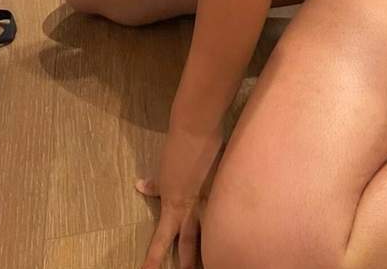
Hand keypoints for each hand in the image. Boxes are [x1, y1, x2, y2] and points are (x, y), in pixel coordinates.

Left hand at [135, 123, 224, 268]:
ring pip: (210, 233)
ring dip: (212, 249)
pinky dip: (233, 218)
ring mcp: (210, 202)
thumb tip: (140, 186)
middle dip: (188, 263)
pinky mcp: (226, 190)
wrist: (196, 131)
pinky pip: (229, 211)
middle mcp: (190, 210)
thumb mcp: (164, 170)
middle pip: (189, 245)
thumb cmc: (176, 148)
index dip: (152, 260)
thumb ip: (156, 185)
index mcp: (172, 206)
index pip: (160, 241)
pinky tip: (246, 226)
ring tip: (215, 262)